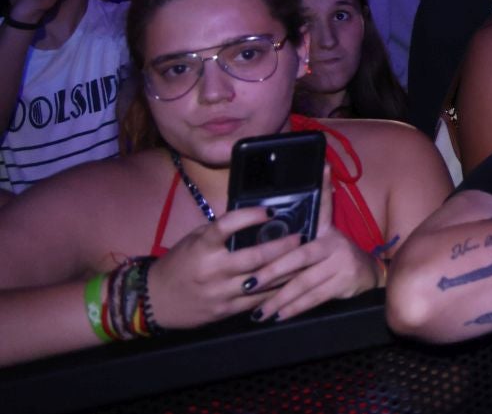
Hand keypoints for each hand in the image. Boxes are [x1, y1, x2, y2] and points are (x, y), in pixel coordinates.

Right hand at [144, 206, 303, 331]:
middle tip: (301, 237)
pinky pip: (256, 300)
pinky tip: (292, 282)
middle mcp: (211, 270)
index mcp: (201, 247)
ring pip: (261, 281)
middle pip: (254, 257)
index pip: (226, 226)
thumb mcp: (194, 241)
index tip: (270, 211)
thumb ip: (220, 233)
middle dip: (282, 247)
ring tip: (305, 258)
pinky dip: (276, 291)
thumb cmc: (178, 264)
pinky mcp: (224, 310)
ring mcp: (219, 292)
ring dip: (286, 270)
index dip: (249, 216)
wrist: (154, 301)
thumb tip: (253, 218)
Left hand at [247, 168, 382, 321]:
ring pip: (303, 284)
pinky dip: (294, 308)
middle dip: (271, 273)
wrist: (368, 272)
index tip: (273, 224)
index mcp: (326, 231)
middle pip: (298, 259)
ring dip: (279, 299)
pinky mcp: (344, 284)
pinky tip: (278, 315)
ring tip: (258, 310)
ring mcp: (341, 265)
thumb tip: (323, 168)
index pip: (319, 211)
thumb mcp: (328, 230)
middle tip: (248, 284)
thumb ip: (320, 206)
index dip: (314, 197)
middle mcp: (335, 245)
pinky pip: (314, 298)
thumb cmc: (336, 253)